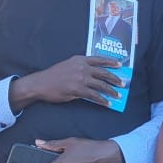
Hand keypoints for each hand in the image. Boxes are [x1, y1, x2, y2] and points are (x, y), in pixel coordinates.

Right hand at [9, 55, 123, 111]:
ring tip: (118, 95)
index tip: (120, 65)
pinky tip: (107, 103)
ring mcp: (80, 79)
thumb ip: (81, 68)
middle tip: (123, 84)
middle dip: (115, 78)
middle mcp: (82, 67)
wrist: (40, 84)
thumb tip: (94, 76)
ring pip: (101, 85)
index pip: (99, 59)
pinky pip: (94, 95)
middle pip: (103, 73)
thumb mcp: (68, 66)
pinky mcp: (78, 90)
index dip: (111, 62)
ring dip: (111, 91)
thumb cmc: (53, 76)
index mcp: (80, 60)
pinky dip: (102, 100)